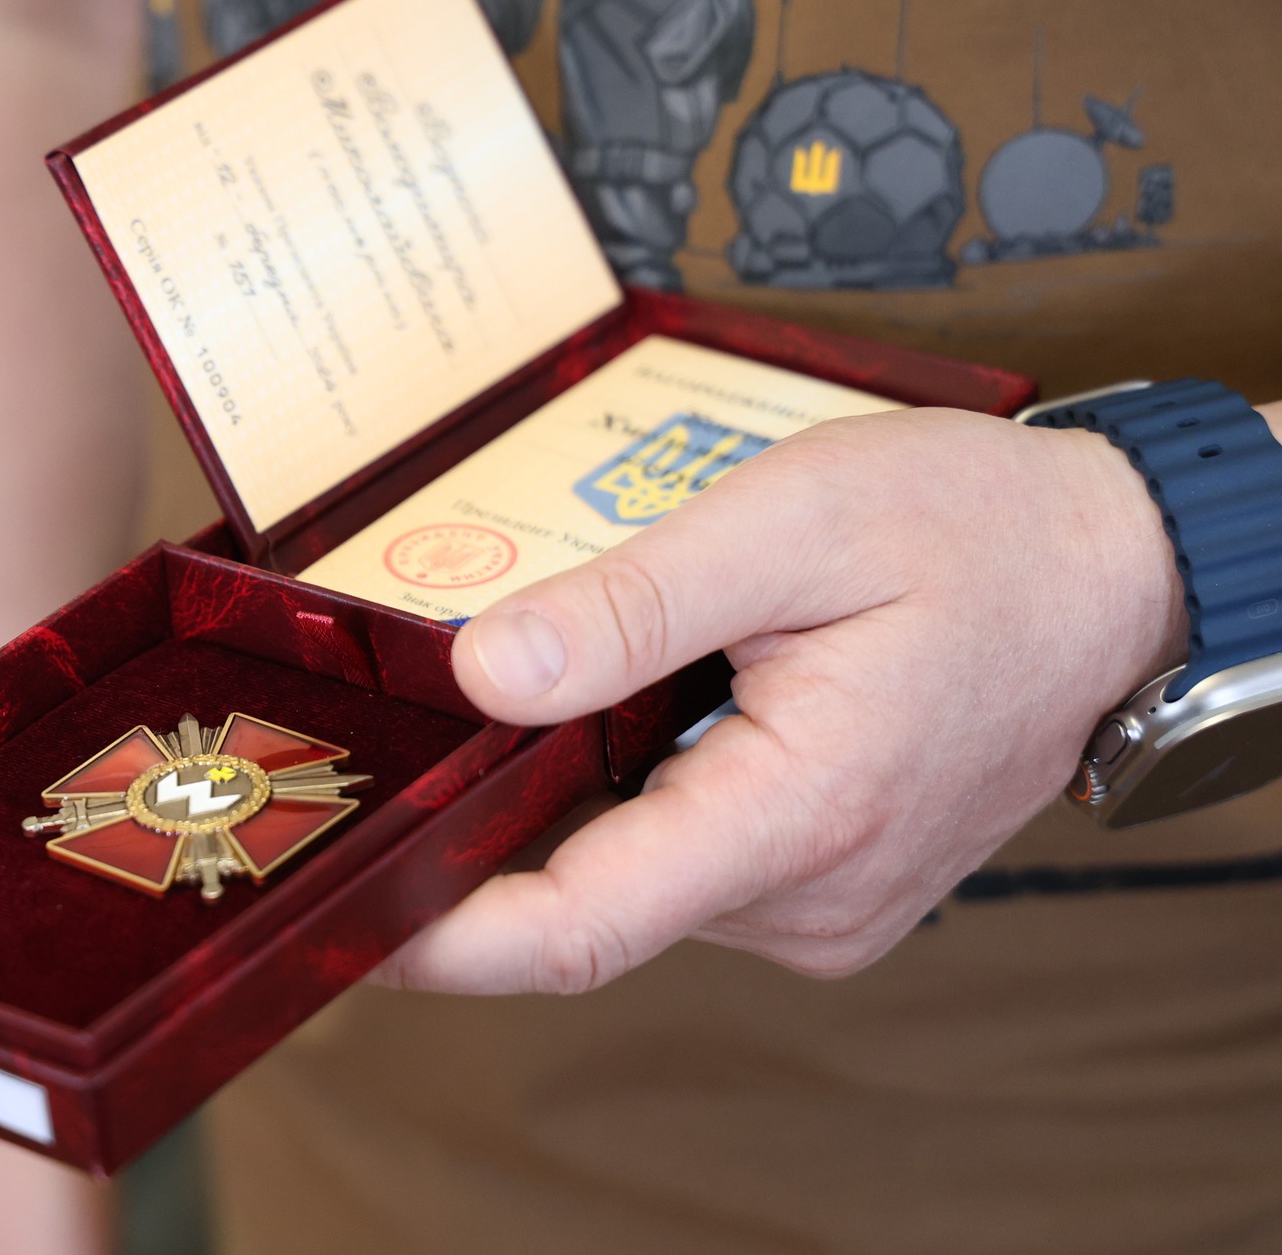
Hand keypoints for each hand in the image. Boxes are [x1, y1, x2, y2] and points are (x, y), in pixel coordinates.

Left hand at [375, 404, 1209, 993]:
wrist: (1117, 571)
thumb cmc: (976, 534)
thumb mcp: (790, 525)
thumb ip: (631, 605)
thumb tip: (484, 674)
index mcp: (799, 818)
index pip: (582, 929)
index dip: (445, 940)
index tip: (348, 918)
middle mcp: (807, 899)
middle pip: (590, 890)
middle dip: (507, 809)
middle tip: (475, 691)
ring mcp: (820, 905)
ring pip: (635, 867)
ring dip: (588, 783)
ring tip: (623, 658)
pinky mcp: (821, 886)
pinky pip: (687, 854)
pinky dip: (645, 786)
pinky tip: (674, 694)